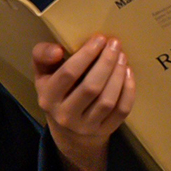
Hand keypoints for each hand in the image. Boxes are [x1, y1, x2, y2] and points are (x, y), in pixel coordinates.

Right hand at [33, 35, 135, 170]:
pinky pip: (121, 110)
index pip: (68, 74)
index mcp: (48, 98)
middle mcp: (65, 115)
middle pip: (91, 87)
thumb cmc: (58, 93)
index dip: (86, 54)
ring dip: (118, 75)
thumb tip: (57, 49)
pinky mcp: (105, 130)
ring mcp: (86, 126)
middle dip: (106, 62)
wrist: (69, 131)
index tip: (100, 38)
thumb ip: (43, 56)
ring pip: (107, 100)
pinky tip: (128, 73)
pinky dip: (128, 90)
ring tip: (123, 57)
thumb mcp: (44, 75)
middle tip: (115, 44)